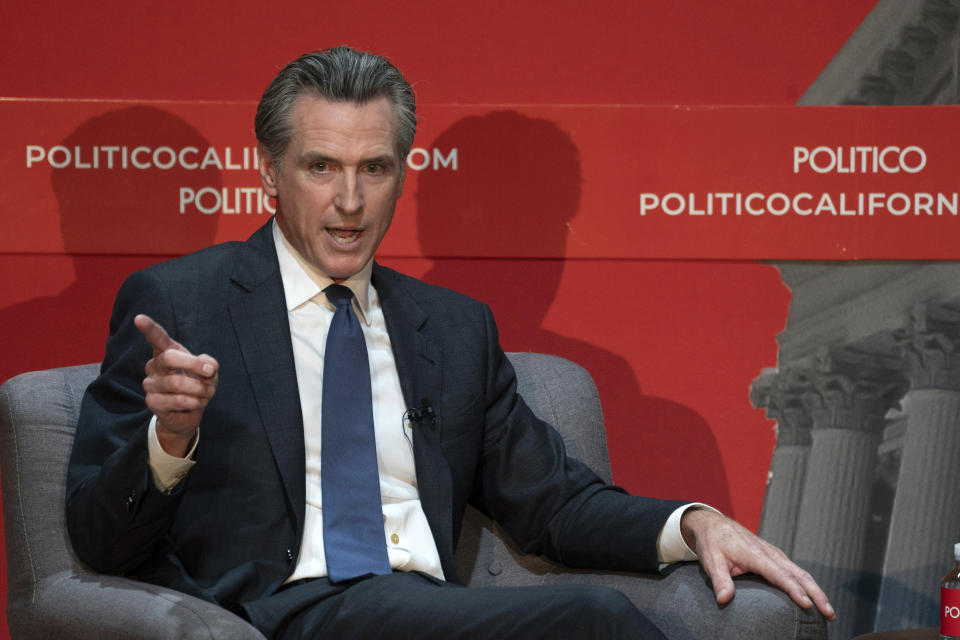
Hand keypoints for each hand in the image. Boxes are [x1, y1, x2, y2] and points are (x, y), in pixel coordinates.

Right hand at [135, 314, 218, 456]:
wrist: (190, 412)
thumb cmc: (198, 385)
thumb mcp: (209, 372)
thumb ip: (210, 365)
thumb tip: (208, 366)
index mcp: (167, 352)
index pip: (157, 338)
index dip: (149, 328)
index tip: (139, 318)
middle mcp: (154, 365)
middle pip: (169, 358)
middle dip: (194, 364)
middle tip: (210, 372)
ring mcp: (150, 384)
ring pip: (176, 383)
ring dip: (199, 389)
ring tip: (207, 393)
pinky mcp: (152, 402)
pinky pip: (177, 400)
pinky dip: (195, 402)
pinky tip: (197, 403)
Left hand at [680, 508, 835, 620]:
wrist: (713, 524)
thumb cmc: (712, 542)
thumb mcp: (711, 560)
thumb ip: (719, 580)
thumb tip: (724, 599)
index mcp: (756, 554)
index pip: (780, 575)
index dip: (794, 590)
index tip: (807, 604)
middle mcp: (770, 553)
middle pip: (799, 575)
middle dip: (816, 594)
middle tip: (830, 614)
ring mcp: (774, 554)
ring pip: (801, 573)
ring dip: (816, 591)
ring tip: (828, 612)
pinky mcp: (774, 557)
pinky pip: (795, 571)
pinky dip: (808, 584)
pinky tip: (813, 597)